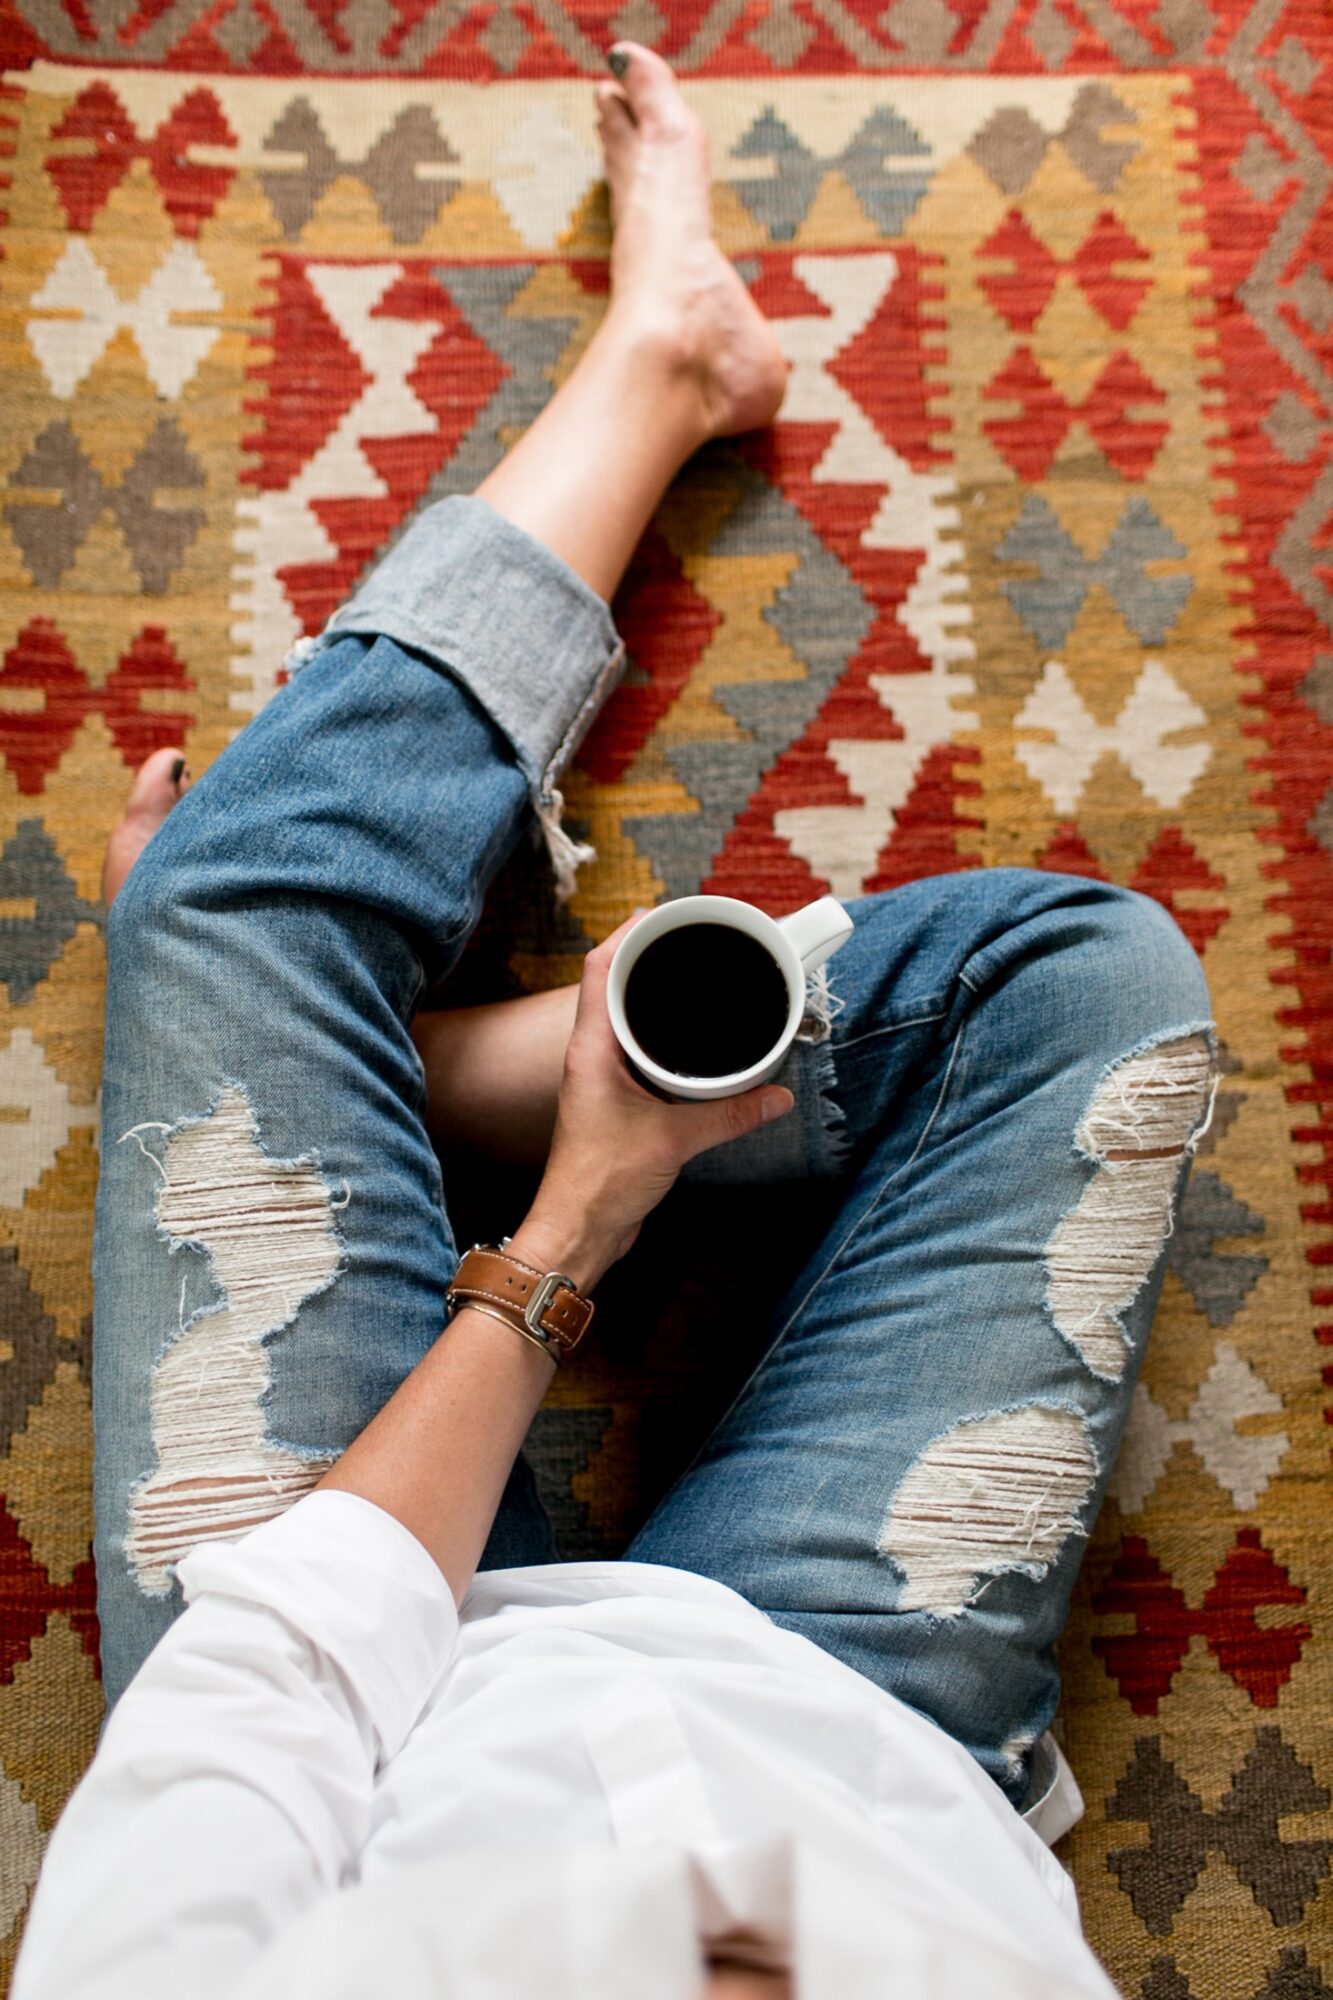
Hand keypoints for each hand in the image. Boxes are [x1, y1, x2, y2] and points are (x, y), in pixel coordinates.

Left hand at [509, 914, 793, 1289]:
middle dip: (648, 956)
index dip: (629, 932)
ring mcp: (601, 1076)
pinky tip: (693, 1040)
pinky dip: (663, 1035)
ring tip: (694, 977)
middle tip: (691, 939)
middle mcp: (592, 1053)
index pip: (600, 966)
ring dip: (653, 994)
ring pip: (624, 1016)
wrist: (578, 1230)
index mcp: (592, 1047)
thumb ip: (730, 1114)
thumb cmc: (603, 1183)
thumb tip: (777, 1095)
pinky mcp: (616, 1100)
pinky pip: (638, 1051)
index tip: (666, 914)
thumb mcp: (675, 1140)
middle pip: (612, 982)